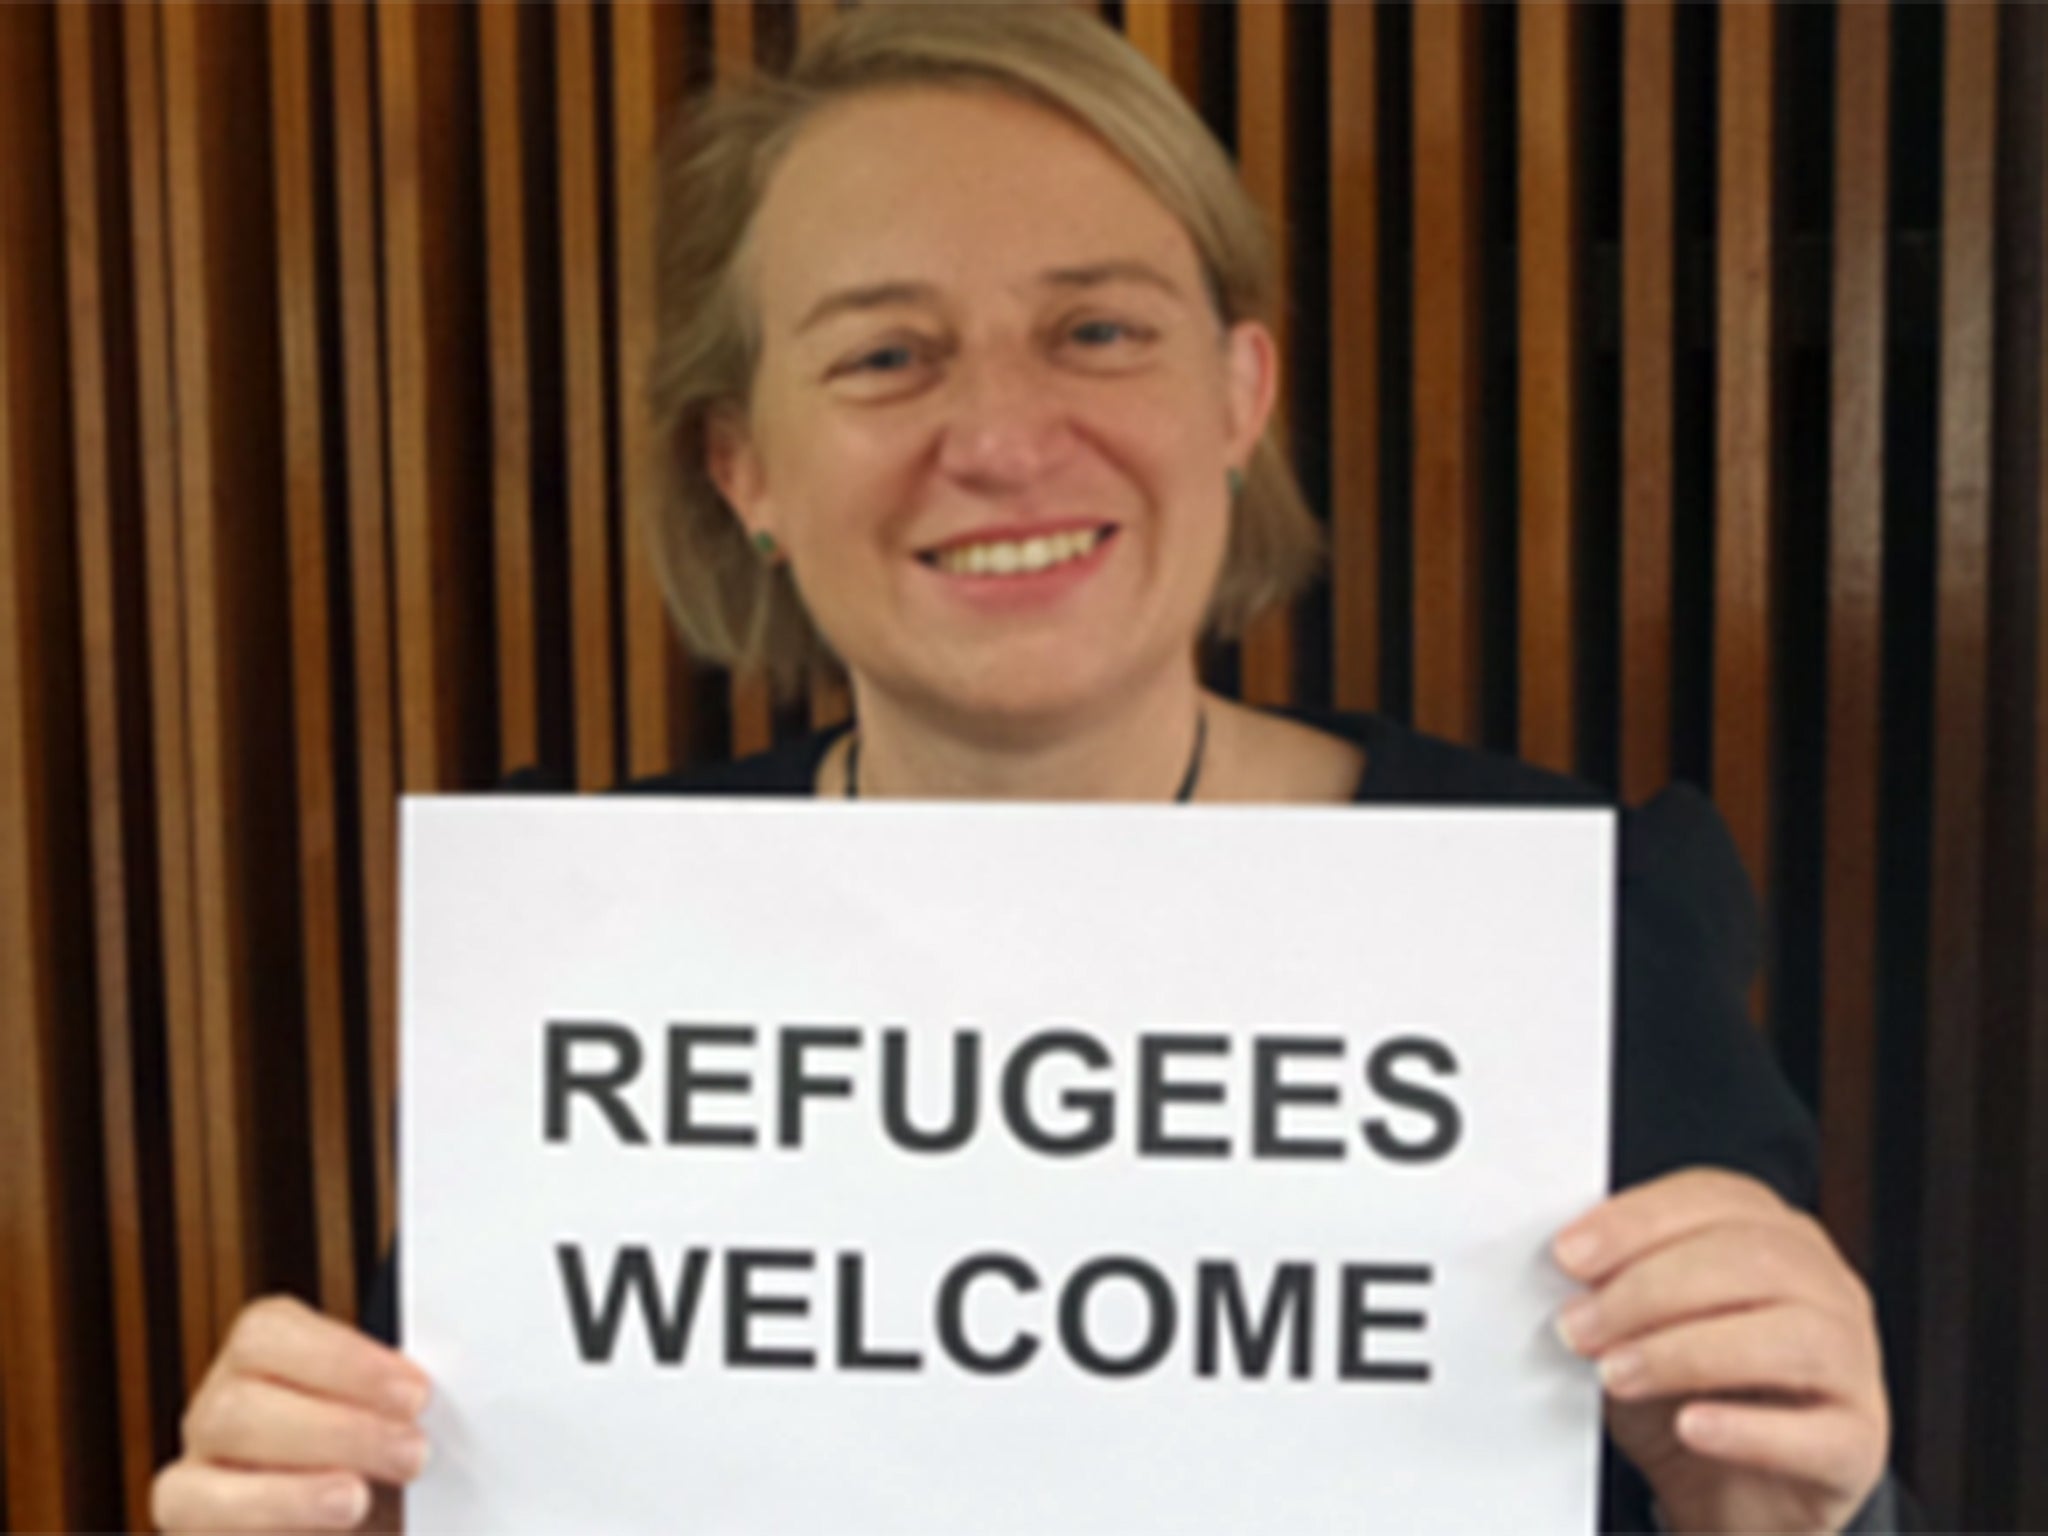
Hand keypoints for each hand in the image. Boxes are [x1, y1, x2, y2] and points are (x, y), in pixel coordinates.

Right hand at [152, 1294, 431, 1532]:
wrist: (348, 1515)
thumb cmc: (370, 1454)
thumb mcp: (385, 1415)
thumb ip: (392, 1403)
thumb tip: (423, 1397)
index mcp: (258, 1356)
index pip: (266, 1334)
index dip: (341, 1361)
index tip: (414, 1392)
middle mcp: (215, 1412)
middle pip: (238, 1407)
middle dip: (335, 1431)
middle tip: (411, 1452)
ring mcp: (192, 1479)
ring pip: (204, 1484)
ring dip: (293, 1493)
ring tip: (357, 1500)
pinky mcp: (191, 1533)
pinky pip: (206, 1531)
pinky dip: (272, 1524)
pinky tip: (327, 1530)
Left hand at [1552, 1169, 1888, 1534]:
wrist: (1730, 1492)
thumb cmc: (1685, 1389)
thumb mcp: (1638, 1325)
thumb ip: (1614, 1285)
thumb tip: (1570, 1267)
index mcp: (1772, 1234)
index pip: (1715, 1199)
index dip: (1638, 1221)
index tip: (1570, 1254)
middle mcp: (1824, 1286)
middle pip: (1754, 1259)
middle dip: (1649, 1290)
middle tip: (1579, 1327)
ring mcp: (1853, 1363)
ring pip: (1793, 1336)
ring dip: (1687, 1352)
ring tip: (1617, 1374)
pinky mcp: (1858, 1442)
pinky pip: (1818, 1432)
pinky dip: (1748, 1429)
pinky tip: (1692, 1427)